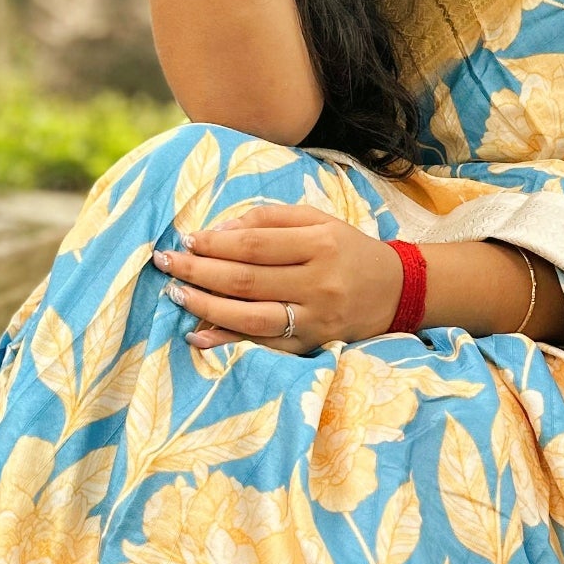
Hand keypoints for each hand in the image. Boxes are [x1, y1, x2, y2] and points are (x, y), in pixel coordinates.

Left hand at [152, 205, 404, 351]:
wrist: (396, 291)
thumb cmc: (347, 249)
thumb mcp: (317, 220)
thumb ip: (269, 219)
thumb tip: (218, 231)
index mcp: (320, 244)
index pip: (254, 245)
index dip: (215, 243)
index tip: (186, 239)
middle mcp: (318, 283)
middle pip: (246, 280)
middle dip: (199, 271)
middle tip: (166, 264)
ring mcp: (315, 319)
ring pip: (251, 316)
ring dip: (207, 306)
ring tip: (176, 293)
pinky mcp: (312, 344)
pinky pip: (264, 345)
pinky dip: (228, 341)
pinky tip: (198, 334)